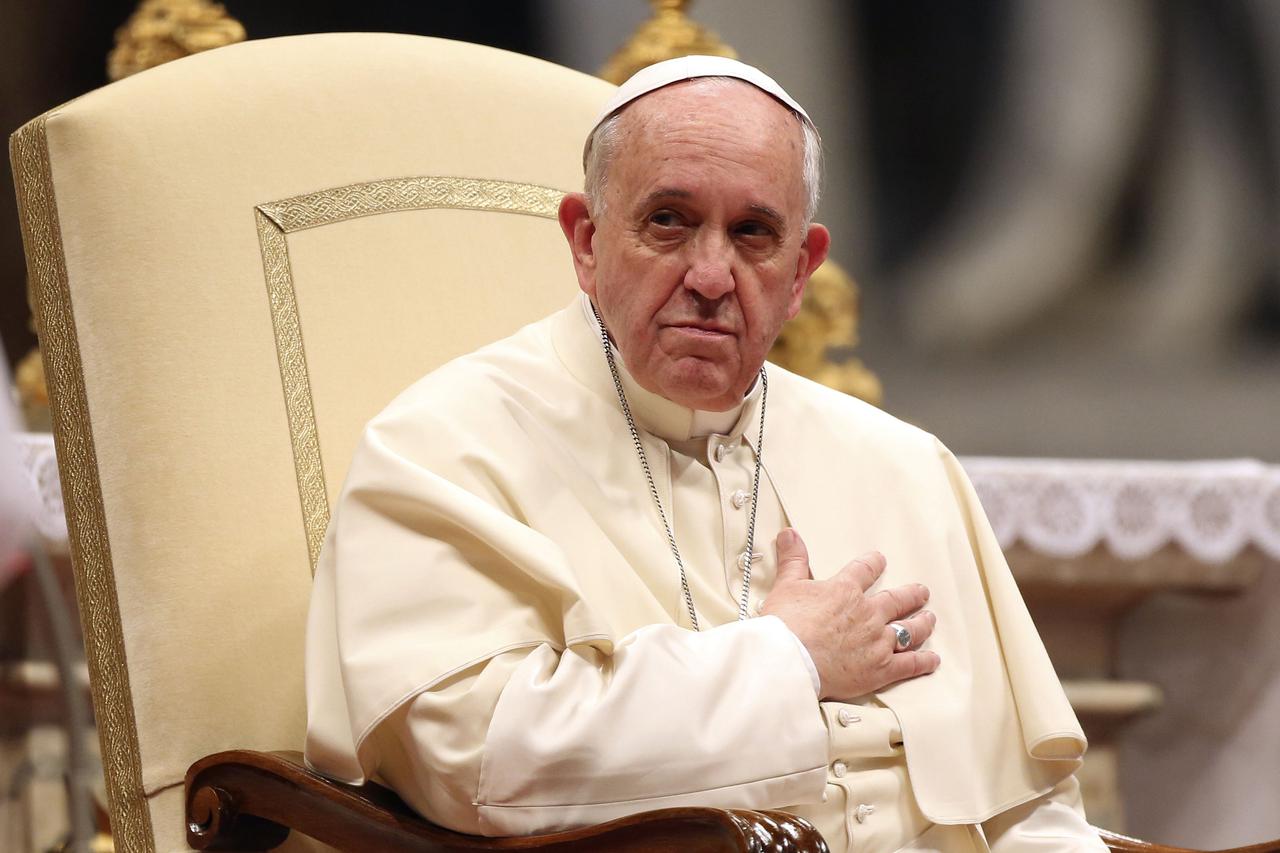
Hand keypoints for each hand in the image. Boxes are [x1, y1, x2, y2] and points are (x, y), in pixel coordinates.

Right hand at [760, 528, 939, 700]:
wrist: (790, 660)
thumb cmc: (785, 626)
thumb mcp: (786, 586)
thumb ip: (793, 560)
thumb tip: (790, 535)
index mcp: (845, 590)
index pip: (865, 570)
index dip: (874, 564)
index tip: (879, 560)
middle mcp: (868, 613)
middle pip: (897, 600)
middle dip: (911, 595)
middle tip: (921, 592)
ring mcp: (878, 641)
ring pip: (909, 629)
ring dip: (922, 624)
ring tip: (929, 619)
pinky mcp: (881, 669)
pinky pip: (909, 663)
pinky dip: (923, 661)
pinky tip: (932, 659)